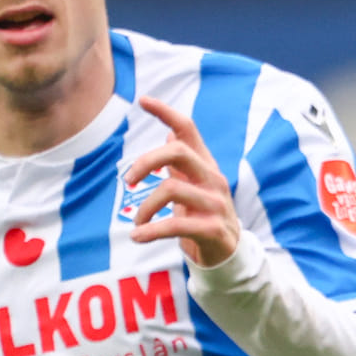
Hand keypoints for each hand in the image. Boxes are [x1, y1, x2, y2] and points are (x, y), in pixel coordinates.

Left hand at [124, 99, 241, 268]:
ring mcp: (216, 203)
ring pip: (172, 189)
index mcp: (205, 165)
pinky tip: (137, 236)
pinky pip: (176, 225)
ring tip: (136, 222)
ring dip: (145, 208)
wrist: (227, 255)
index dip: (166, 112)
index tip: (143, 100)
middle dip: (146, 162)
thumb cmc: (203, 216)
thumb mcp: (193, 187)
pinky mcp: (214, 229)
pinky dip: (151, 231)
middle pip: (178, 152)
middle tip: (127, 180)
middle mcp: (213, 179)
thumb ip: (182, 165)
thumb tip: (171, 135)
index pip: (188, 129)